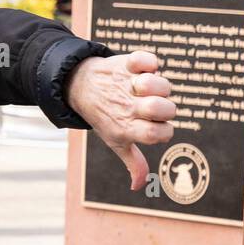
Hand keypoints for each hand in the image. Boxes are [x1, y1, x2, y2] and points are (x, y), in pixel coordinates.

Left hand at [64, 50, 176, 190]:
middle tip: (149, 105)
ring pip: (158, 83)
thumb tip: (139, 186)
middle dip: (164, 107)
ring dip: (157, 84)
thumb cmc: (104, 116)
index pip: (159, 133)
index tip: (155, 125)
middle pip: (162, 108)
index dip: (164, 130)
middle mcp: (128, 107)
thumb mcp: (115, 140)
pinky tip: (141, 69)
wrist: (79, 87)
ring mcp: (127, 85)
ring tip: (142, 87)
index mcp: (127, 128)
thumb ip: (133, 161)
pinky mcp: (126, 64)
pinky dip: (148, 62)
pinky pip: (145, 59)